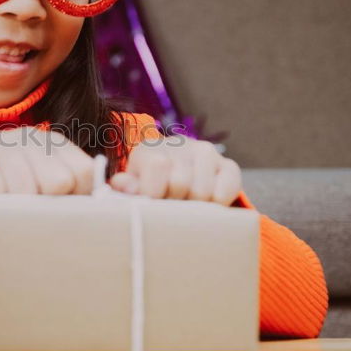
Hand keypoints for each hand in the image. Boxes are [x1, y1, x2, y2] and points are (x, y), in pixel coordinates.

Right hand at [0, 127, 94, 228]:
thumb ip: (71, 191)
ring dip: (16, 210)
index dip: (78, 198)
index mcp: (53, 143)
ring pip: (27, 190)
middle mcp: (30, 138)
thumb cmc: (5, 186)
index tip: (60, 211)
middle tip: (28, 212)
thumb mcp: (40, 183)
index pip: (85, 172)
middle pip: (59, 182)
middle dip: (47, 206)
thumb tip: (103, 213)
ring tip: (6, 210)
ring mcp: (0, 145)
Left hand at [110, 136, 241, 205]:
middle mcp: (180, 144)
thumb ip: (124, 187)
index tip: (152, 201)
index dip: (154, 193)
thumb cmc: (148, 186)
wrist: (174, 175)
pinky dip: (217, 205)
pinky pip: (226, 192)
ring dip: (195, 207)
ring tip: (185, 204)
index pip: (158, 166)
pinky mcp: (229, 166)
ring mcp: (206, 152)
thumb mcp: (131, 187)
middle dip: (174, 202)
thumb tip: (122, 184)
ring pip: (204, 192)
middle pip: (181, 183)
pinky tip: (205, 202)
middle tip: (170, 205)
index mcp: (150, 149)